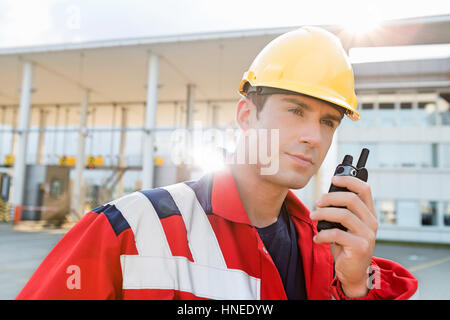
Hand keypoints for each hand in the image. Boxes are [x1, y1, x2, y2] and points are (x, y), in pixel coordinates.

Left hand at [309, 175, 377, 297]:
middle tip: (317, 202)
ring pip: (344, 215)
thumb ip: (342, 211)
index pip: (364, 189)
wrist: (353, 272)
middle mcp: (371, 222)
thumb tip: (324, 197)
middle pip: (352, 199)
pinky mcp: (360, 247)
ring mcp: (368, 235)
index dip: (349, 180)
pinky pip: (337, 234)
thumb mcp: (345, 226)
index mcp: (369, 213)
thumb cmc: (346, 246)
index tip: (333, 179)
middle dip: (330, 198)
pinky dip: (323, 234)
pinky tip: (317, 238)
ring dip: (324, 214)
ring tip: (313, 217)